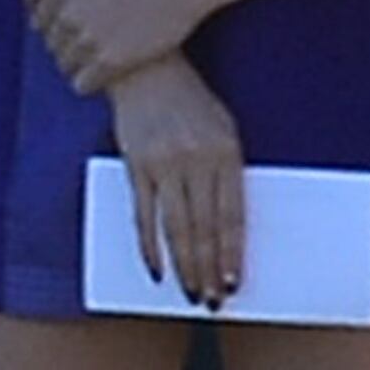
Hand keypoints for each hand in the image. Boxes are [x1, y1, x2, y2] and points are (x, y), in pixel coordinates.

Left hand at [26, 0, 191, 95]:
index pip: (41, 19)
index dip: (57, 25)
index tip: (77, 27)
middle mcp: (70, 16)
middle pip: (53, 43)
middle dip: (66, 46)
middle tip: (91, 45)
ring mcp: (90, 40)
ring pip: (66, 65)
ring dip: (77, 65)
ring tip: (98, 61)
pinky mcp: (111, 61)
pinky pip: (84, 83)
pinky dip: (88, 83)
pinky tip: (103, 77)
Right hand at [108, 57, 242, 306]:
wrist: (146, 69)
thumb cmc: (194, 104)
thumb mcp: (225, 130)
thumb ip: (230, 173)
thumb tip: (232, 228)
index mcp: (226, 153)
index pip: (233, 216)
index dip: (232, 254)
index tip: (234, 283)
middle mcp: (196, 160)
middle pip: (205, 228)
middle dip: (209, 268)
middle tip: (213, 300)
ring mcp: (163, 163)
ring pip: (175, 227)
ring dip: (183, 265)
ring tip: (190, 293)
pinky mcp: (135, 164)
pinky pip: (143, 214)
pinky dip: (148, 245)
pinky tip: (155, 269)